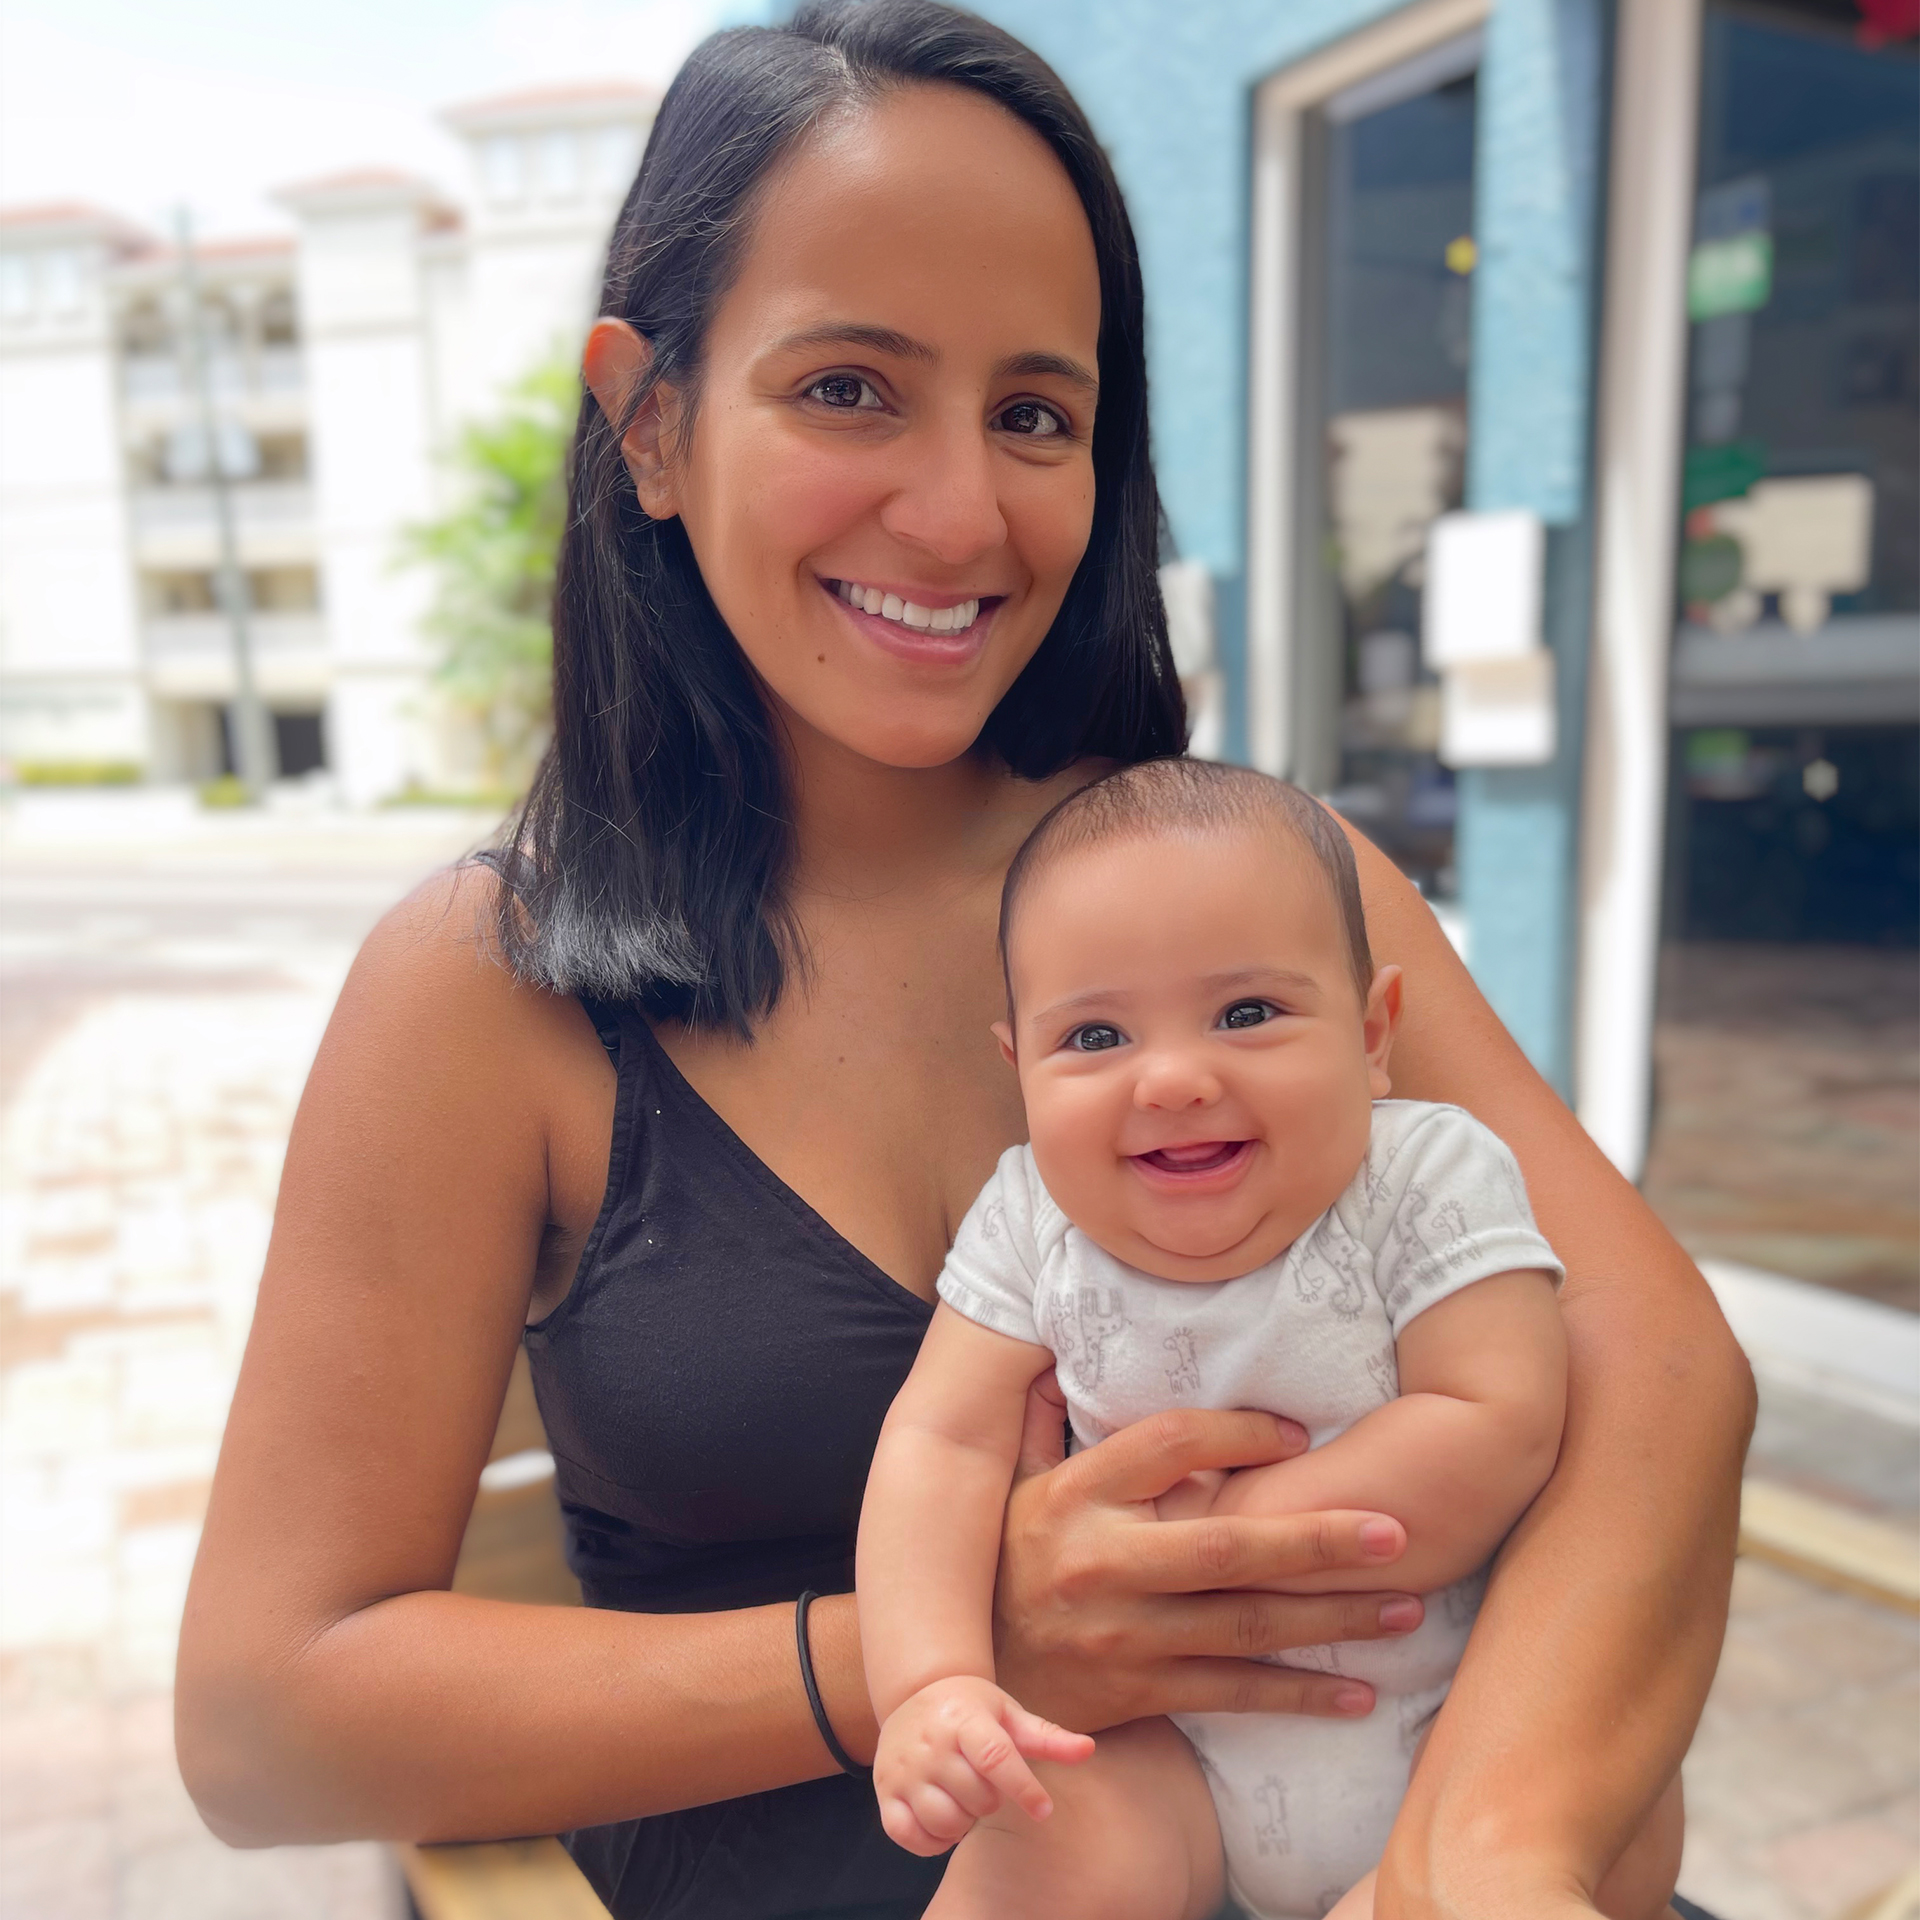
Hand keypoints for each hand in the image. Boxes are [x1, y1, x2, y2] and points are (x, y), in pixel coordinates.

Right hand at [873, 1675, 1093, 1856]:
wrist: (915, 1693)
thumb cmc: (970, 1708)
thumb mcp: (1009, 1713)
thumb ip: (1047, 1736)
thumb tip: (1089, 1750)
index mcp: (964, 1719)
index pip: (996, 1758)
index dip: (1024, 1788)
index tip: (1044, 1809)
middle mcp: (930, 1744)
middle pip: (976, 1797)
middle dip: (991, 1799)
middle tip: (985, 1782)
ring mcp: (903, 1769)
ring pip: (945, 1821)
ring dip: (964, 1821)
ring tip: (964, 1799)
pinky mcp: (884, 1792)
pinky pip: (909, 1835)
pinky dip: (931, 1840)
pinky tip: (942, 1821)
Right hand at [994, 1377, 1422, 1731]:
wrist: (967, 1674)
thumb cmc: (1006, 1559)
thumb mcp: (1012, 1481)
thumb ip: (1042, 1418)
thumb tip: (1059, 1352)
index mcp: (1078, 1494)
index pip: (1171, 1444)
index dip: (1239, 1433)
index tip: (1301, 1432)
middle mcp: (1103, 1563)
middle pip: (1227, 1545)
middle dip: (1319, 1539)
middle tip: (1397, 1530)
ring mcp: (1123, 1635)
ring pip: (1245, 1625)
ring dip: (1334, 1619)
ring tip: (1407, 1607)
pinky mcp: (1138, 1692)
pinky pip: (1231, 1693)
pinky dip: (1298, 1694)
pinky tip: (1357, 1691)